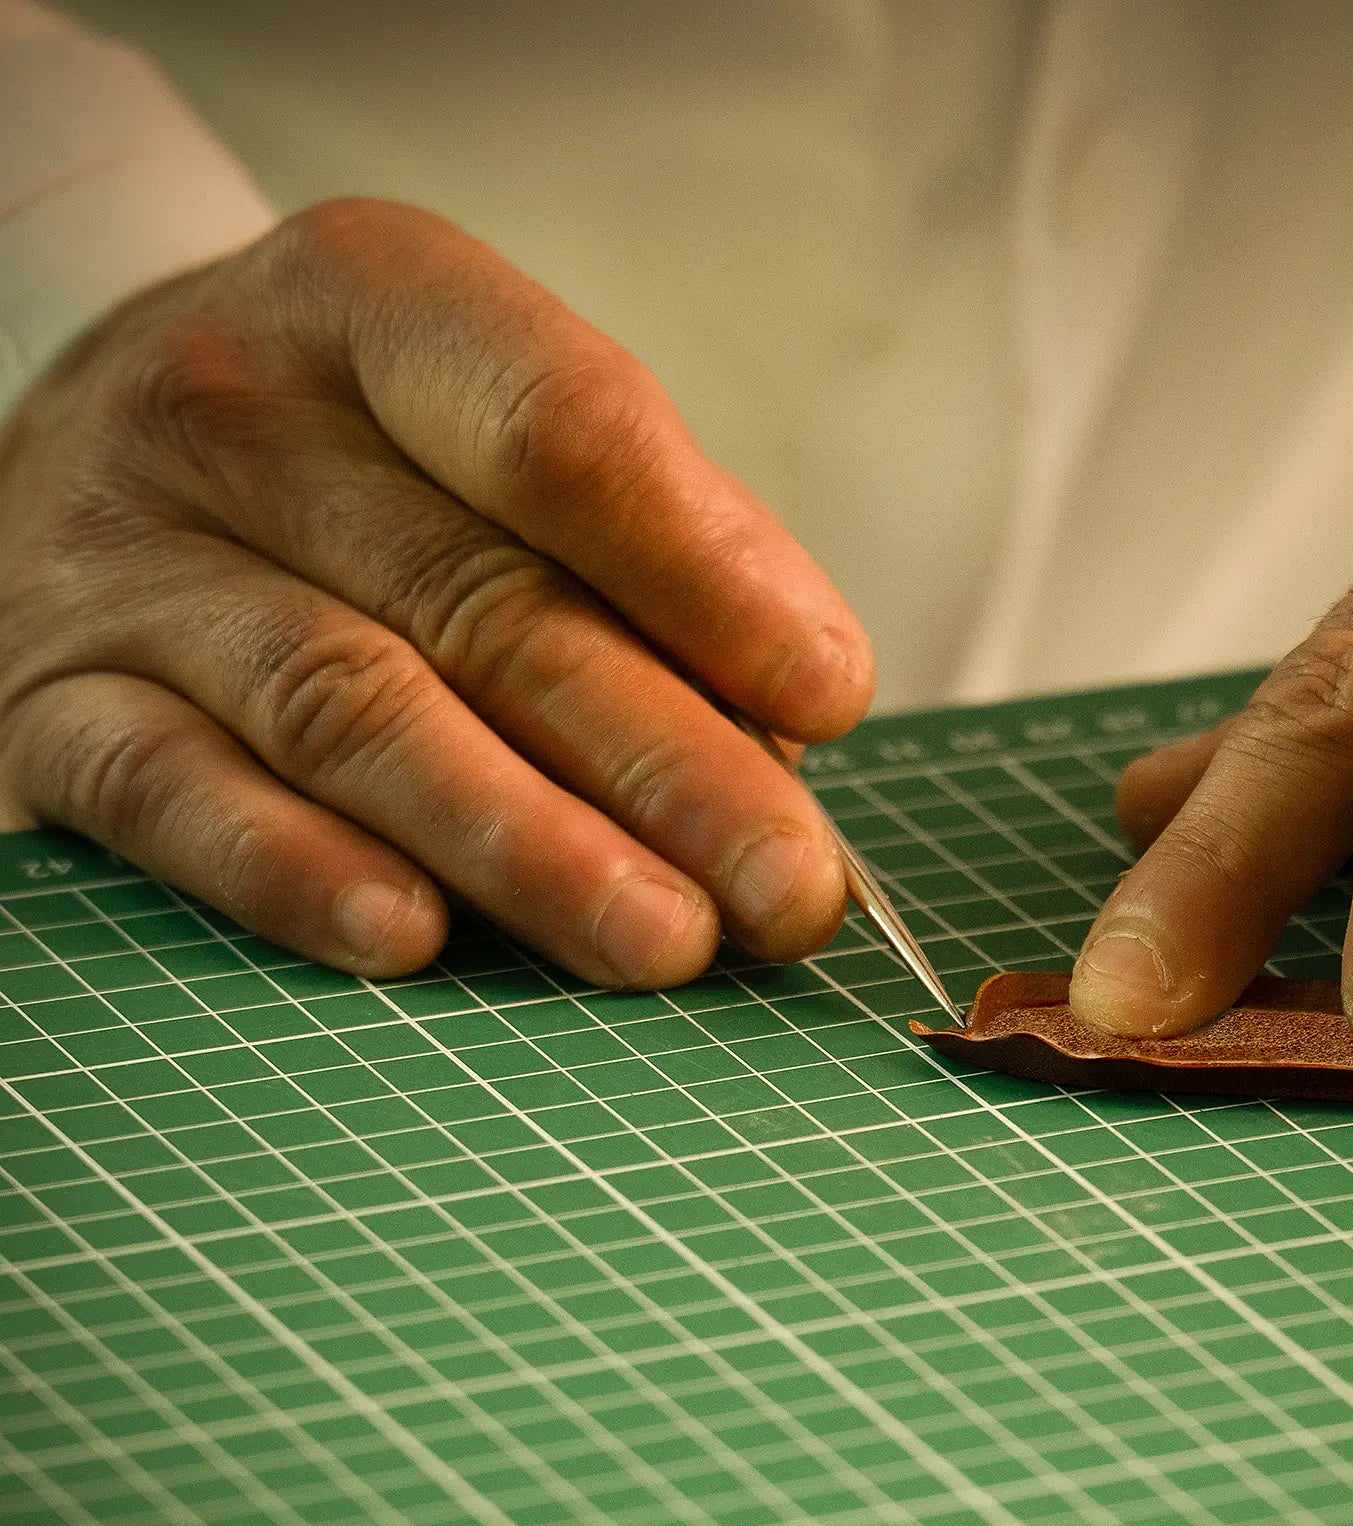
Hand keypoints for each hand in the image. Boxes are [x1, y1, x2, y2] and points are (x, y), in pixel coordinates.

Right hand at [0, 199, 871, 983]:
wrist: (85, 461)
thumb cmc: (357, 476)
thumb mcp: (488, 450)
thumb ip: (642, 567)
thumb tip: (784, 740)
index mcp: (379, 312)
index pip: (560, 431)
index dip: (706, 572)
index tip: (829, 697)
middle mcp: (237, 415)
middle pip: (487, 605)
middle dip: (664, 764)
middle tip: (787, 888)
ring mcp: (131, 563)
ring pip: (353, 712)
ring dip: (527, 845)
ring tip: (662, 941)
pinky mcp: (54, 708)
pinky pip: (177, 797)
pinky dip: (299, 874)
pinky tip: (413, 940)